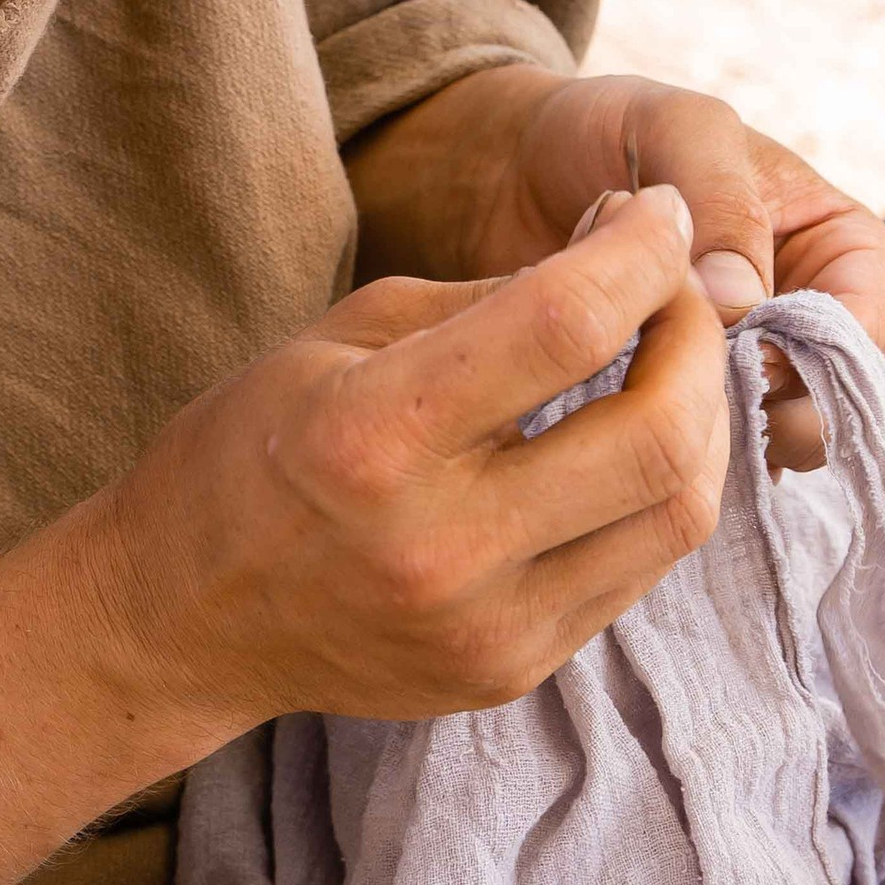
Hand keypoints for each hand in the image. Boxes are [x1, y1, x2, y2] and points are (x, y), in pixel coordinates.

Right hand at [87, 180, 727, 735]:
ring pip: (677, 513)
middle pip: (657, 434)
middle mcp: (439, 544)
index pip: (567, 324)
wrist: (181, 621)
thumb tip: (627, 248)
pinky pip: (638, 570)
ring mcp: (484, 625)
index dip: (644, 251)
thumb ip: (490, 298)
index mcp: (374, 435)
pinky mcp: (511, 670)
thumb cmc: (251, 451)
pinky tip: (626, 446)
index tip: (657, 214)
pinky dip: (657, 491)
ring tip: (671, 367)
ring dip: (702, 421)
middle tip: (679, 292)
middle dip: (697, 338)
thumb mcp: (342, 337)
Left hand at [347, 69, 884, 467]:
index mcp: (836, 250)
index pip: (868, 328)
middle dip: (761, 409)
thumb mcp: (675, 127)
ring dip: (703, 439)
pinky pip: (689, 463)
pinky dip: (654, 454)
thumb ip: (722, 197)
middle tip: (684, 399)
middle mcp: (800, 325)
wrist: (502, 170)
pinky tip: (601, 433)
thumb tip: (743, 302)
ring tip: (631, 408)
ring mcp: (737, 379)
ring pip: (757, 445)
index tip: (744, 353)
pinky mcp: (670, 418)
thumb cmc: (605, 130)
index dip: (818, 355)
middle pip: (823, 406)